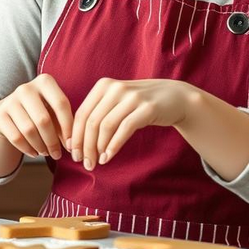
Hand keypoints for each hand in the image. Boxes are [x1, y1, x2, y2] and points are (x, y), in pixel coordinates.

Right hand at [0, 74, 72, 159]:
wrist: (11, 109)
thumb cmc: (41, 110)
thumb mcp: (54, 110)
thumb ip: (64, 123)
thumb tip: (71, 144)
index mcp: (45, 81)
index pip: (61, 104)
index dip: (68, 127)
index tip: (71, 144)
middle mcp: (26, 88)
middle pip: (43, 120)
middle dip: (52, 142)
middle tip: (57, 154)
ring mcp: (10, 100)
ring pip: (29, 130)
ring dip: (40, 146)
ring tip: (46, 153)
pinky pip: (16, 137)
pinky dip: (27, 149)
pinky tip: (34, 153)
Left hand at [70, 78, 194, 170]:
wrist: (175, 97)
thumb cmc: (141, 104)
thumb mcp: (117, 102)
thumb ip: (99, 113)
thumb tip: (77, 141)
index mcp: (104, 85)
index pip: (82, 113)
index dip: (75, 136)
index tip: (73, 153)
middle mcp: (116, 88)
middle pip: (92, 121)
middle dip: (85, 145)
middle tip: (85, 162)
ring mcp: (132, 97)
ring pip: (106, 126)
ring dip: (99, 148)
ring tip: (97, 162)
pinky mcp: (147, 108)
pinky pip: (124, 129)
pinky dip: (114, 145)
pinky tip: (109, 156)